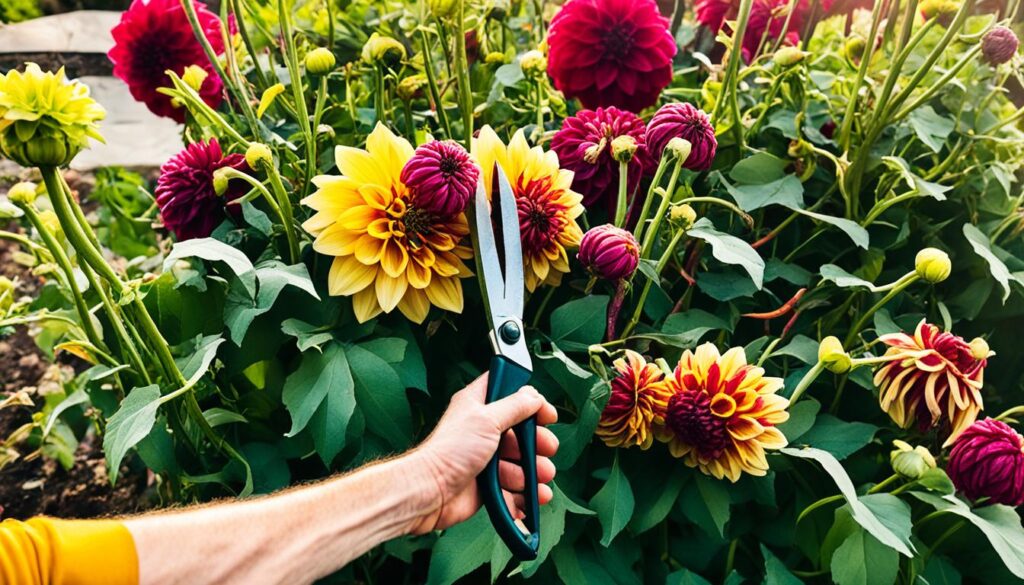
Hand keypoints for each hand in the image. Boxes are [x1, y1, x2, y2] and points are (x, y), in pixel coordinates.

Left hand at [408, 373, 558, 533]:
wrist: (430, 492)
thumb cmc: (450, 451)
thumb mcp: (487, 419)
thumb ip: (515, 406)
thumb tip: (535, 397)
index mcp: (478, 405)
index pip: (508, 392)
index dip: (530, 400)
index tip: (546, 413)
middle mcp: (482, 430)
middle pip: (521, 432)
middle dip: (537, 442)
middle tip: (547, 448)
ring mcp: (485, 459)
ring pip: (520, 463)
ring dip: (534, 471)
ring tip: (540, 477)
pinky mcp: (487, 485)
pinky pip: (513, 489)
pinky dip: (525, 495)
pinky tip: (532, 498)